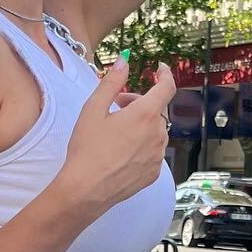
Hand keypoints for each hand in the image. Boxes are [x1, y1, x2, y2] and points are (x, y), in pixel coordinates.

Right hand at [59, 57, 174, 218]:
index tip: (160, 69)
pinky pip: (152, 151)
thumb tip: (124, 60)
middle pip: (155, 110)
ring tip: (116, 133)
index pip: (167, 87)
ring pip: (154, 131)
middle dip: (138, 103)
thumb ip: (111, 82)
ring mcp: (157, 156)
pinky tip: (120, 153)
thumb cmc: (87, 149)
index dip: (165, 74)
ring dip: (141, 125)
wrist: (85, 190)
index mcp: (145, 115)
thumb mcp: (93, 109)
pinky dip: (141, 145)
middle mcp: (157, 134)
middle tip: (114, 107)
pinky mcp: (154, 173)